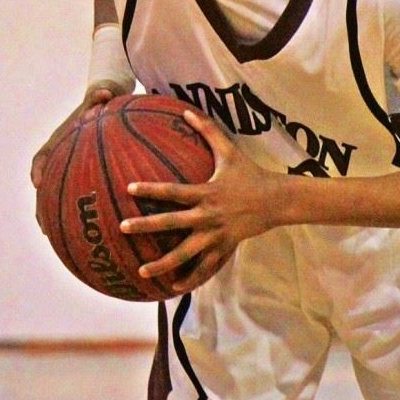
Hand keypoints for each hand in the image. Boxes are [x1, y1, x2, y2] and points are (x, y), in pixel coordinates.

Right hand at [32, 83, 120, 232]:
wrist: (104, 102)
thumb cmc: (101, 101)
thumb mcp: (100, 97)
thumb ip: (99, 97)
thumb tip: (103, 92)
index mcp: (58, 141)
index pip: (42, 157)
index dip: (39, 169)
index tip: (37, 182)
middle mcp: (59, 158)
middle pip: (44, 186)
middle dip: (42, 205)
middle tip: (43, 225)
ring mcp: (70, 168)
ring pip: (58, 196)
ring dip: (55, 215)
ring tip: (59, 239)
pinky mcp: (84, 175)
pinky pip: (78, 195)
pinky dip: (81, 212)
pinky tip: (93, 230)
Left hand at [120, 109, 283, 292]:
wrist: (277, 200)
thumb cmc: (250, 173)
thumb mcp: (230, 151)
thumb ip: (208, 131)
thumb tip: (187, 111)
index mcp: (207, 192)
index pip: (174, 191)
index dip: (151, 190)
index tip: (129, 189)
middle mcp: (208, 215)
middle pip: (173, 223)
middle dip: (146, 226)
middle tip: (123, 228)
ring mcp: (216, 234)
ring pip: (186, 253)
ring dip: (163, 263)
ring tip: (142, 270)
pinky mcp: (225, 247)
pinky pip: (206, 266)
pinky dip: (190, 278)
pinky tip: (173, 287)